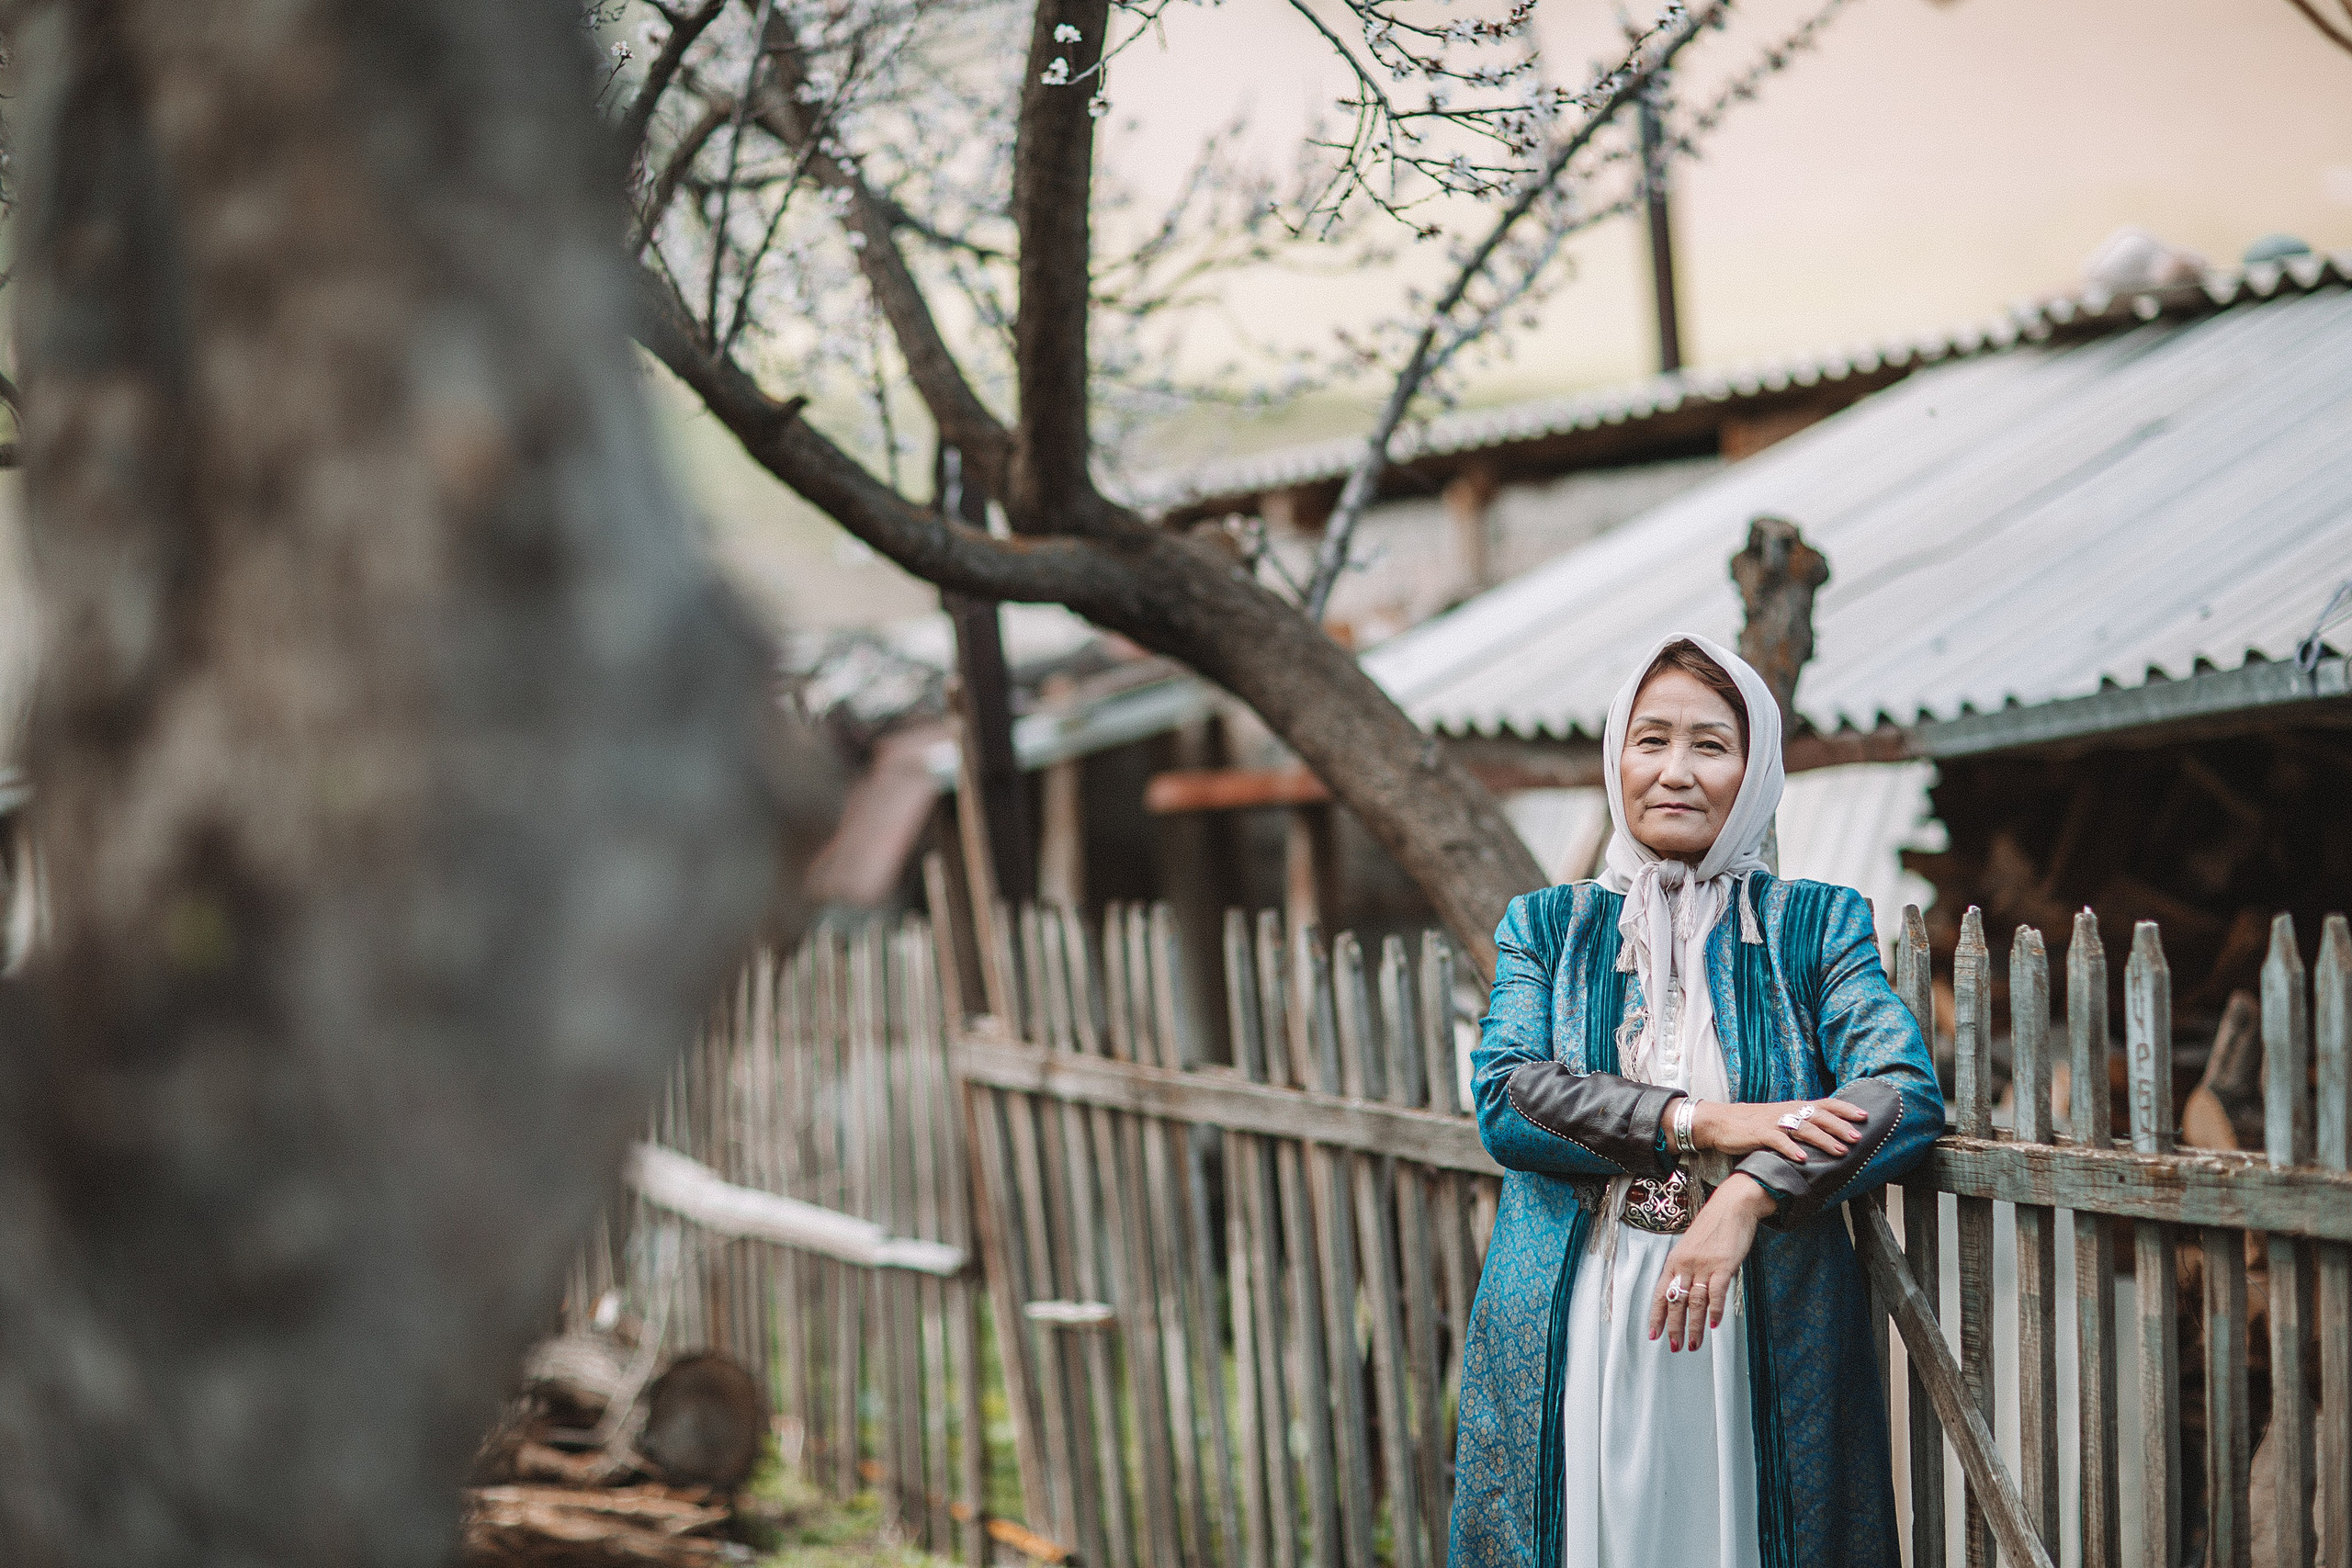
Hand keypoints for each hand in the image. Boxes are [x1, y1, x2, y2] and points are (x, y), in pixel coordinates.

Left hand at [1648, 1174, 1774, 1351]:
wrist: (1732, 1205)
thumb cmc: (1713, 1226)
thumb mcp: (1692, 1246)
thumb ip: (1687, 1267)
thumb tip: (1685, 1291)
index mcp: (1675, 1260)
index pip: (1661, 1292)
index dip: (1656, 1315)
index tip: (1654, 1334)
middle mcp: (1685, 1264)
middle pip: (1676, 1302)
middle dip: (1675, 1327)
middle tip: (1675, 1346)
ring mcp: (1704, 1265)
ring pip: (1695, 1302)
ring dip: (1695, 1326)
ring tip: (1695, 1343)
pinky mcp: (1723, 1265)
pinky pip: (1716, 1293)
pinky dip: (1715, 1310)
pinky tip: (1714, 1324)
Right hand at [1690, 1096, 1864, 1164]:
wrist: (1721, 1121)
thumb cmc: (1752, 1123)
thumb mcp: (1780, 1119)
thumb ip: (1800, 1125)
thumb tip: (1825, 1136)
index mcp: (1794, 1107)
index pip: (1826, 1104)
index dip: (1845, 1109)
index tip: (1865, 1115)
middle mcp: (1787, 1111)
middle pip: (1819, 1116)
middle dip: (1841, 1127)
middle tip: (1858, 1137)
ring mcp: (1774, 1122)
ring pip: (1804, 1128)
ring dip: (1823, 1140)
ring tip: (1839, 1151)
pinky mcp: (1759, 1133)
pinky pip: (1778, 1141)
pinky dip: (1791, 1149)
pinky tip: (1803, 1159)